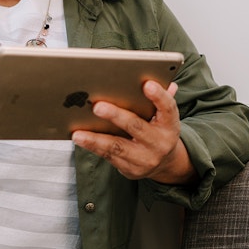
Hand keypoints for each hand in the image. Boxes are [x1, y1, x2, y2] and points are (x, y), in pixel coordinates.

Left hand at [71, 80, 195, 184]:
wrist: (165, 164)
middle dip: (116, 116)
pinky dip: (92, 146)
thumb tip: (164, 80)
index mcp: (170, 125)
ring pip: (117, 146)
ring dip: (95, 139)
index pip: (168, 108)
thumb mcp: (164, 117)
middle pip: (136, 126)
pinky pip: (108, 156)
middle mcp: (159, 142)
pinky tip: (79, 138)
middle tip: (97, 106)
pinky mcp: (130, 168)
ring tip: (78, 133)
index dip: (158, 96)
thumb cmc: (158, 131)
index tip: (147, 84)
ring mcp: (145, 158)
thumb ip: (161, 99)